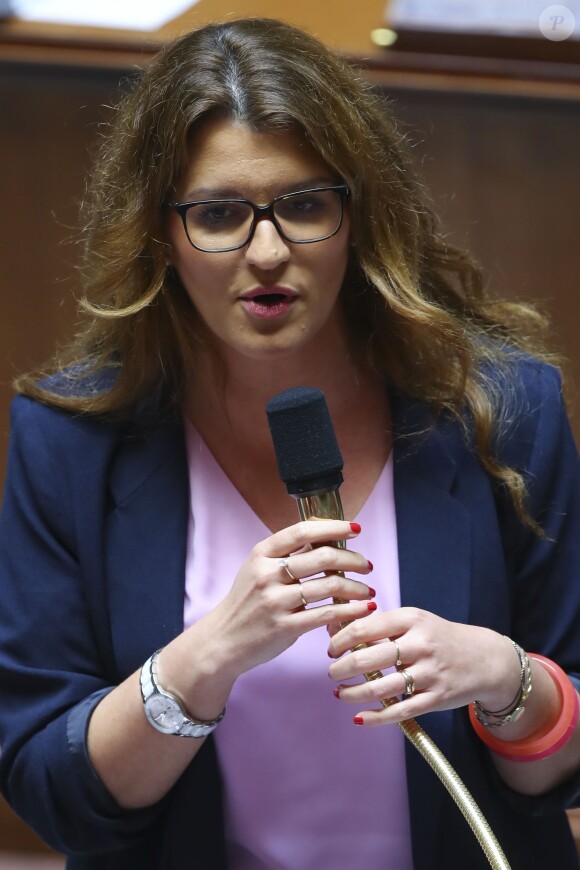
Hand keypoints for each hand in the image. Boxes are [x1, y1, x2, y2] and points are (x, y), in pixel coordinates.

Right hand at [204, 519, 375, 682]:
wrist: (223, 640)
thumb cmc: (247, 602)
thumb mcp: (259, 570)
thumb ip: (289, 555)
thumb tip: (328, 536)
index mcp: (262, 554)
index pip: (302, 531)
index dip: (333, 527)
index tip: (355, 528)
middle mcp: (267, 574)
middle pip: (322, 557)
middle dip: (352, 560)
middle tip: (367, 565)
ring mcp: (275, 601)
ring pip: (328, 586)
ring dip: (356, 587)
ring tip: (368, 590)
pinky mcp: (284, 627)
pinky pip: (326, 615)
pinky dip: (351, 611)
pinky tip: (364, 609)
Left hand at [327, 607, 521, 725]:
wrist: (486, 659)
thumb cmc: (440, 638)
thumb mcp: (414, 621)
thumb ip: (380, 626)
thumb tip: (335, 630)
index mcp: (411, 619)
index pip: (364, 628)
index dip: (340, 640)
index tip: (331, 649)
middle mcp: (420, 644)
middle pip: (367, 658)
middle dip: (341, 668)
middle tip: (332, 672)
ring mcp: (429, 673)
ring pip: (379, 687)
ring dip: (352, 692)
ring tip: (340, 692)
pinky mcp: (435, 698)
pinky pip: (398, 711)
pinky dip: (374, 717)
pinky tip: (359, 717)